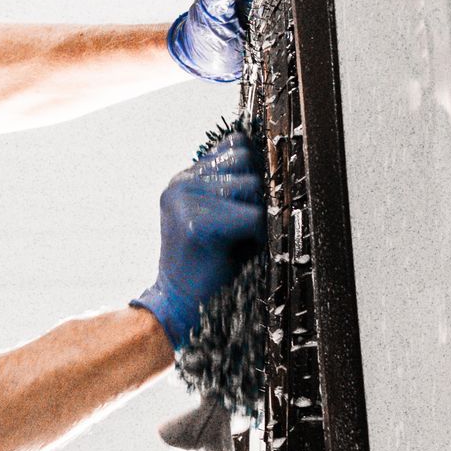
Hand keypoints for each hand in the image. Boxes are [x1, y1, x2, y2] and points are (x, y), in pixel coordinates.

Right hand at [135, 131, 265, 347]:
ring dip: (257, 213)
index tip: (253, 197)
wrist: (178, 305)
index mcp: (186, 176)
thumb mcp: (220, 214)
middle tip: (244, 224)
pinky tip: (241, 249)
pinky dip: (256, 234)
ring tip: (241, 237)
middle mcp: (181, 181)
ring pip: (251, 186)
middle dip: (256, 191)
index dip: (254, 168)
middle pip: (246, 159)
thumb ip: (235, 184)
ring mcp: (183, 197)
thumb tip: (271, 158)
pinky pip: (251, 216)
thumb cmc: (208, 263)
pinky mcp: (194, 221)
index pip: (236, 145)